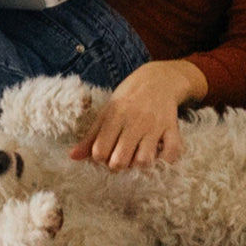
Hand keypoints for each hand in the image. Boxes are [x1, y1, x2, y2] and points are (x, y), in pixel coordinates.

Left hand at [70, 60, 207, 170]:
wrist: (158, 80)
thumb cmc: (128, 98)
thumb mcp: (106, 112)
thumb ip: (91, 136)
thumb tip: (72, 157)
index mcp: (114, 116)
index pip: (100, 151)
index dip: (100, 158)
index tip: (105, 153)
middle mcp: (134, 121)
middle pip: (120, 160)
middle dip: (118, 165)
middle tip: (121, 157)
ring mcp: (155, 125)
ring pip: (144, 161)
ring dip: (140, 164)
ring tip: (138, 156)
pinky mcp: (172, 128)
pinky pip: (171, 154)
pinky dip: (165, 160)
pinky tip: (158, 154)